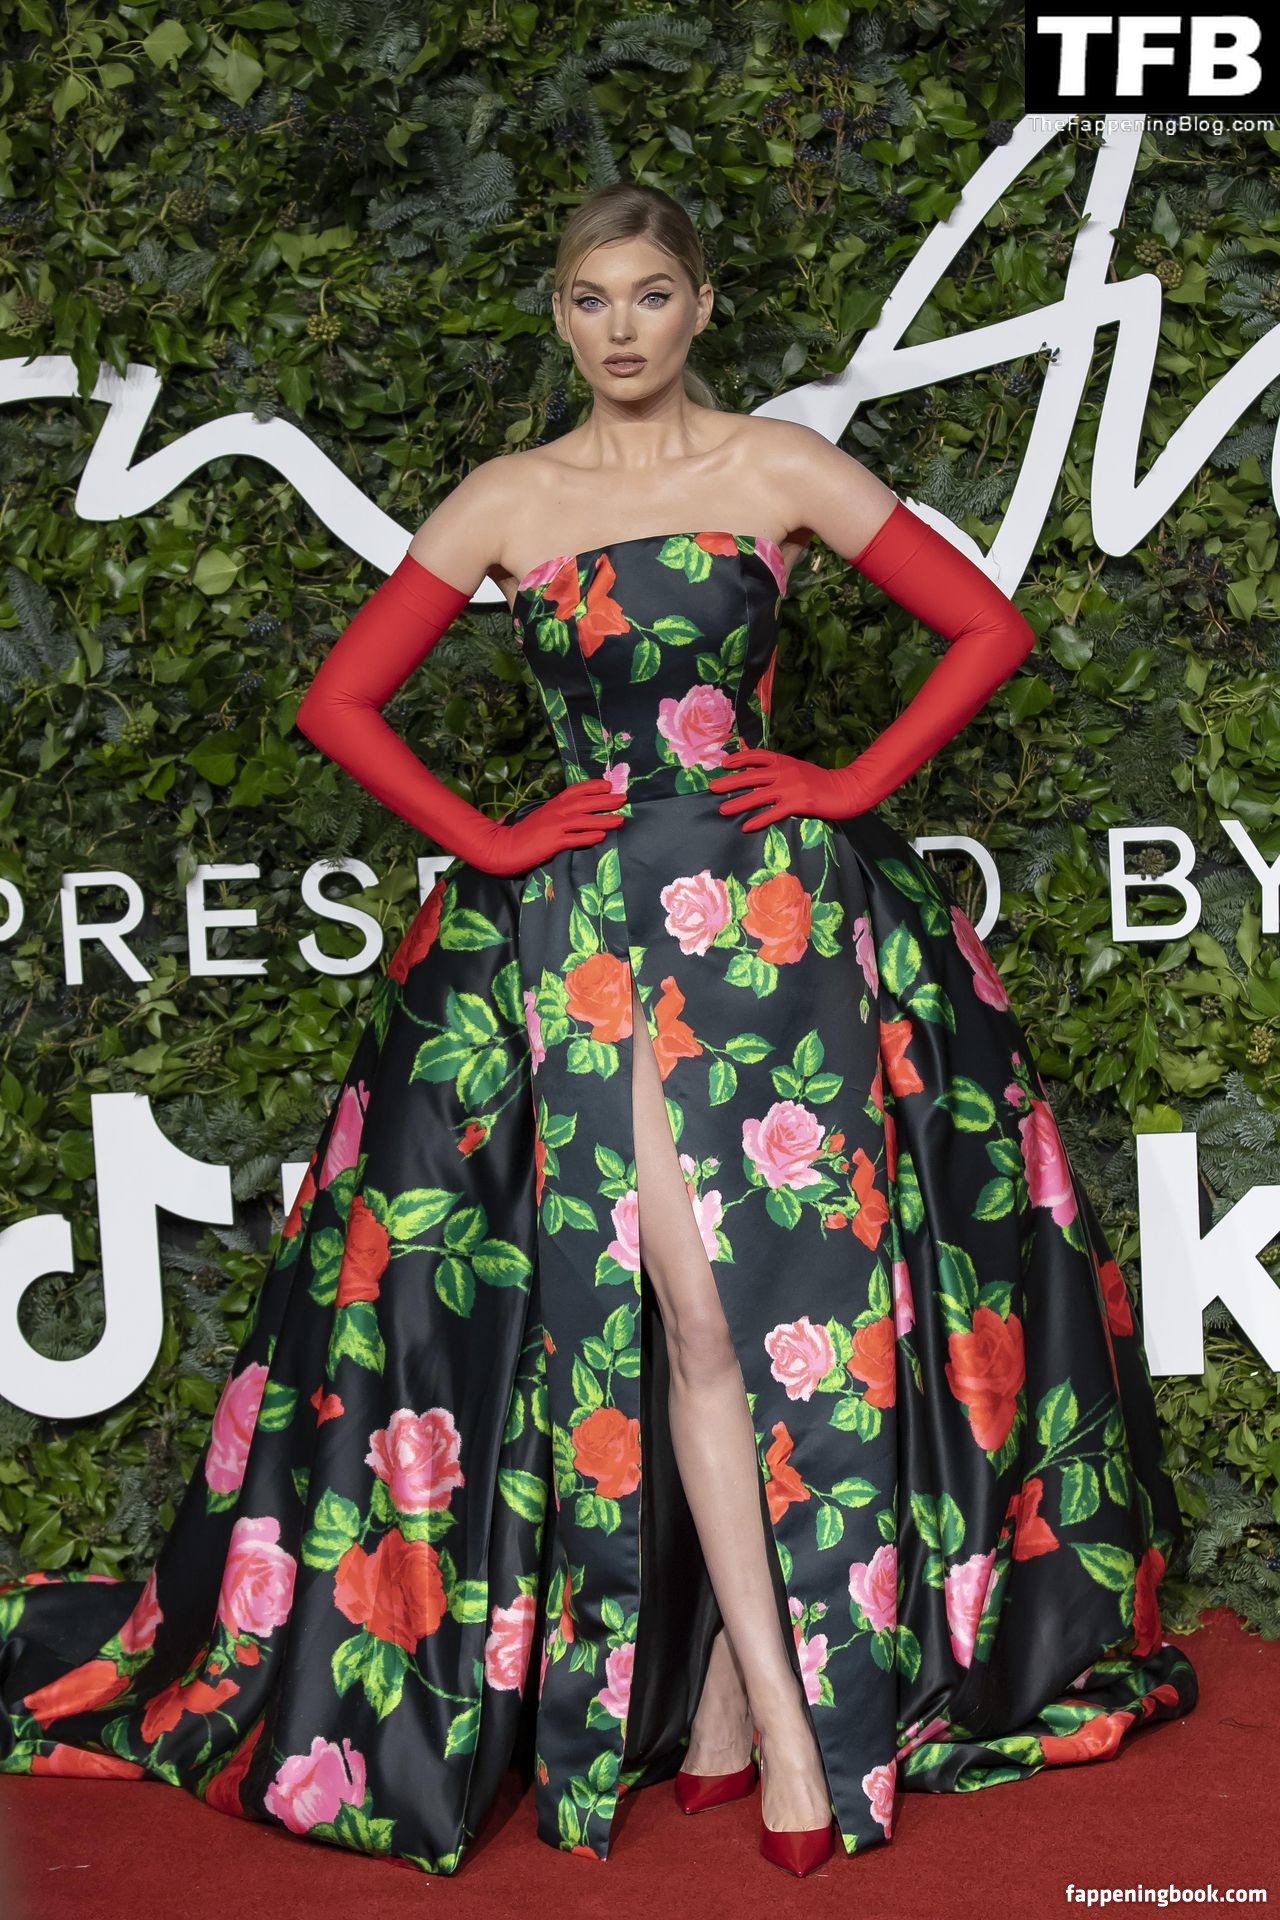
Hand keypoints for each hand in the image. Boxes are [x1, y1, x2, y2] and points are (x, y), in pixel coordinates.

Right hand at [483, 779, 625, 874]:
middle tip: (623, 798)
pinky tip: (601, 837)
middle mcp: (556, 812)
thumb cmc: (526, 833)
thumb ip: (560, 812)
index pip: (576, 790)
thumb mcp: (544, 816)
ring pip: (583, 820)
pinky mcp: (552, 843)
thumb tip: (581, 810)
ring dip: (604, 819)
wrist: (505, 847)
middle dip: (606, 800)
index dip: (594, 786)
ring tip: (621, 820)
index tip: (609, 785)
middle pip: (585, 803)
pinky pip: (574, 839)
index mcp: (554, 804)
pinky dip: (588, 837)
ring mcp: (554, 827)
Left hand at [707, 746, 869, 831]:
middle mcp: (784, 771)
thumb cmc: (821, 781)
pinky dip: (759, 820)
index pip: (757, 756)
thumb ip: (778, 767)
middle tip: (712, 788)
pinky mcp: (798, 803)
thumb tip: (755, 767)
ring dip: (738, 803)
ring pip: (758, 795)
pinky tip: (747, 827)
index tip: (724, 764)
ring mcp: (791, 787)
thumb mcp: (797, 768)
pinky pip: (774, 813)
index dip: (739, 758)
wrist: (846, 789)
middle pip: (751, 775)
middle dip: (730, 782)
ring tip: (722, 809)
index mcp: (784, 761)